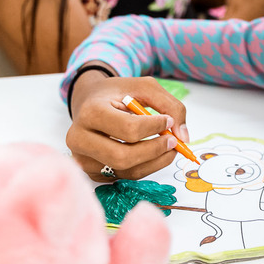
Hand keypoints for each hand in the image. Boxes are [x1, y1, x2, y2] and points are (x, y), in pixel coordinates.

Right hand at [67, 72, 188, 180]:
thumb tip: (183, 138)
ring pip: (126, 171)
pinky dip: (145, 166)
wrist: (90, 102)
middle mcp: (79, 139)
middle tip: (173, 141)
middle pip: (123, 157)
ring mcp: (83, 159)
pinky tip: (152, 153)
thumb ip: (170, 106)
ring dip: (155, 161)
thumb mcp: (145, 87)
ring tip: (168, 147)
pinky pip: (125, 176)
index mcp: (90, 112)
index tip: (168, 120)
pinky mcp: (92, 172)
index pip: (128, 129)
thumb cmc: (118, 93)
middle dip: (155, 151)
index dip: (154, 127)